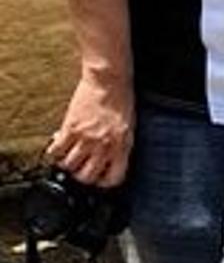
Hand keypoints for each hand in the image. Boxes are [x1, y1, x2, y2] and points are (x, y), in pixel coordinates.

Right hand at [48, 69, 134, 187]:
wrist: (109, 81)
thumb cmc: (121, 100)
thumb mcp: (129, 127)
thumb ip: (119, 145)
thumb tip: (108, 160)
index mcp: (122, 146)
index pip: (114, 178)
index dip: (104, 182)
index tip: (99, 178)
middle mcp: (104, 145)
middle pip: (87, 176)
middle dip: (82, 176)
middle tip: (80, 168)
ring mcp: (86, 138)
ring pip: (69, 166)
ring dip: (67, 164)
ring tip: (68, 156)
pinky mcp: (70, 128)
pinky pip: (56, 150)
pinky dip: (54, 151)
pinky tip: (58, 145)